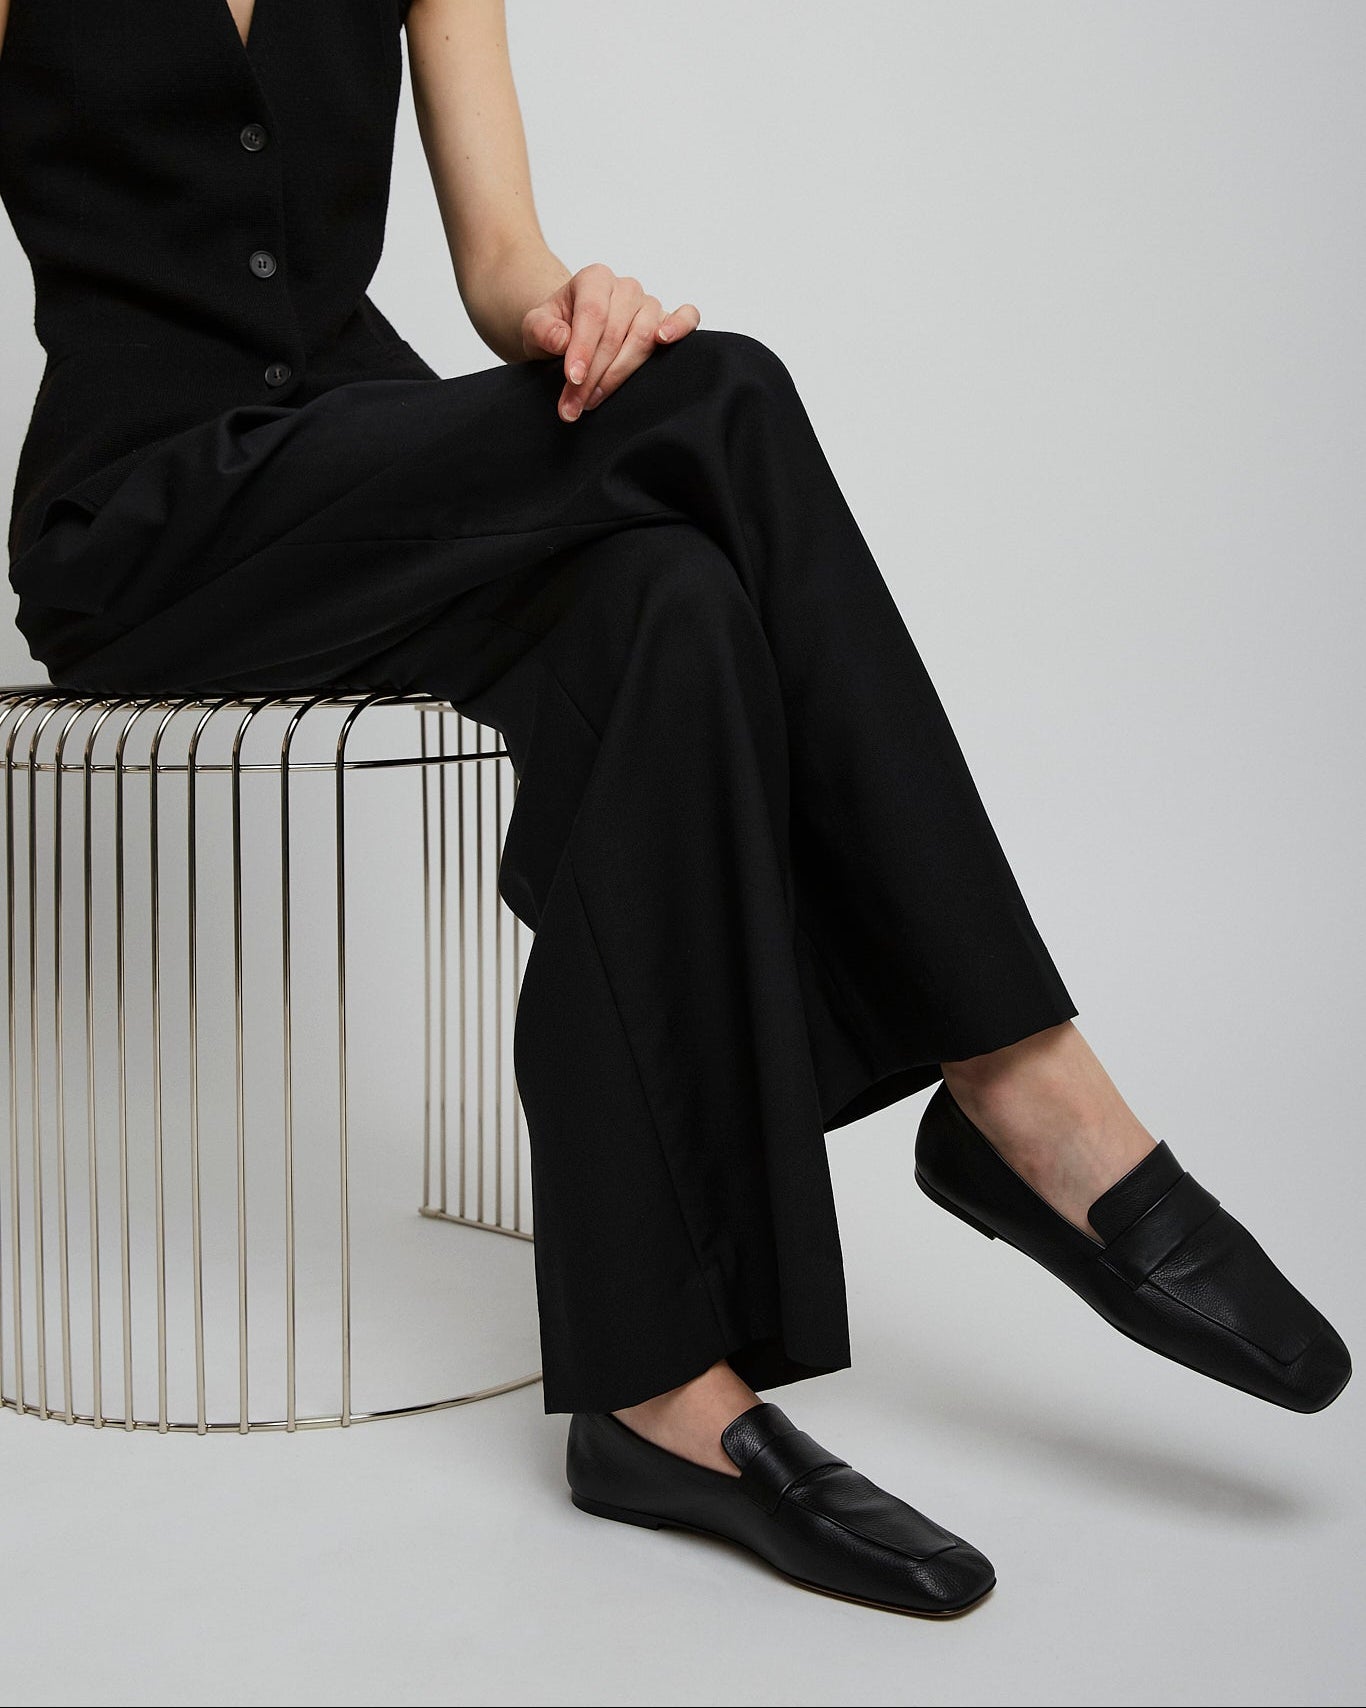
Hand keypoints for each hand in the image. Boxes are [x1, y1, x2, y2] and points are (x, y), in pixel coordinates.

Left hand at [520, 262, 700, 420]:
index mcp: (594, 279)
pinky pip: (688, 317)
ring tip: (594, 399)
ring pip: (644, 337)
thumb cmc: (555, 328)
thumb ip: (541, 329)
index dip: (584, 349)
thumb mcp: (534, 327)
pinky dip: (680, 327)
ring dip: (620, 374)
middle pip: (617, 332)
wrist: (570, 332)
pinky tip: (665, 342)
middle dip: (594, 374)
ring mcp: (649, 304)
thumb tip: (561, 340)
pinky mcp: (668, 321)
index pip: (593, 313)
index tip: (572, 379)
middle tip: (574, 406)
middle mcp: (625, 288)